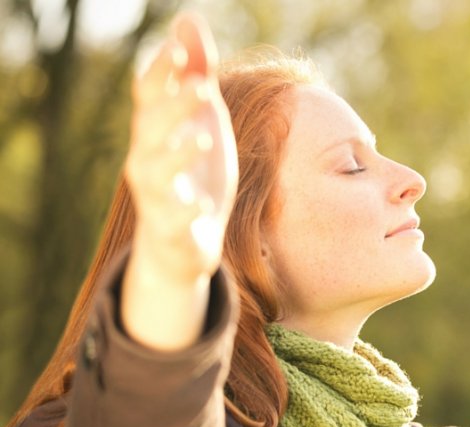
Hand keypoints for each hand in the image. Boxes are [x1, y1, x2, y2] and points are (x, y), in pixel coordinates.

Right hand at [125, 12, 236, 282]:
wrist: (185, 242)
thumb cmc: (194, 172)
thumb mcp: (202, 119)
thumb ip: (197, 74)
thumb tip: (189, 19)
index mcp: (155, 130)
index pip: (150, 94)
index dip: (162, 72)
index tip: (180, 51)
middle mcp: (147, 159)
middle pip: (152, 128)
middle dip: (174, 106)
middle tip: (202, 88)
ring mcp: (157, 196)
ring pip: (155, 173)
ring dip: (176, 154)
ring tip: (202, 138)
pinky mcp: (173, 231)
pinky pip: (173, 222)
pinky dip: (185, 212)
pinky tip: (202, 205)